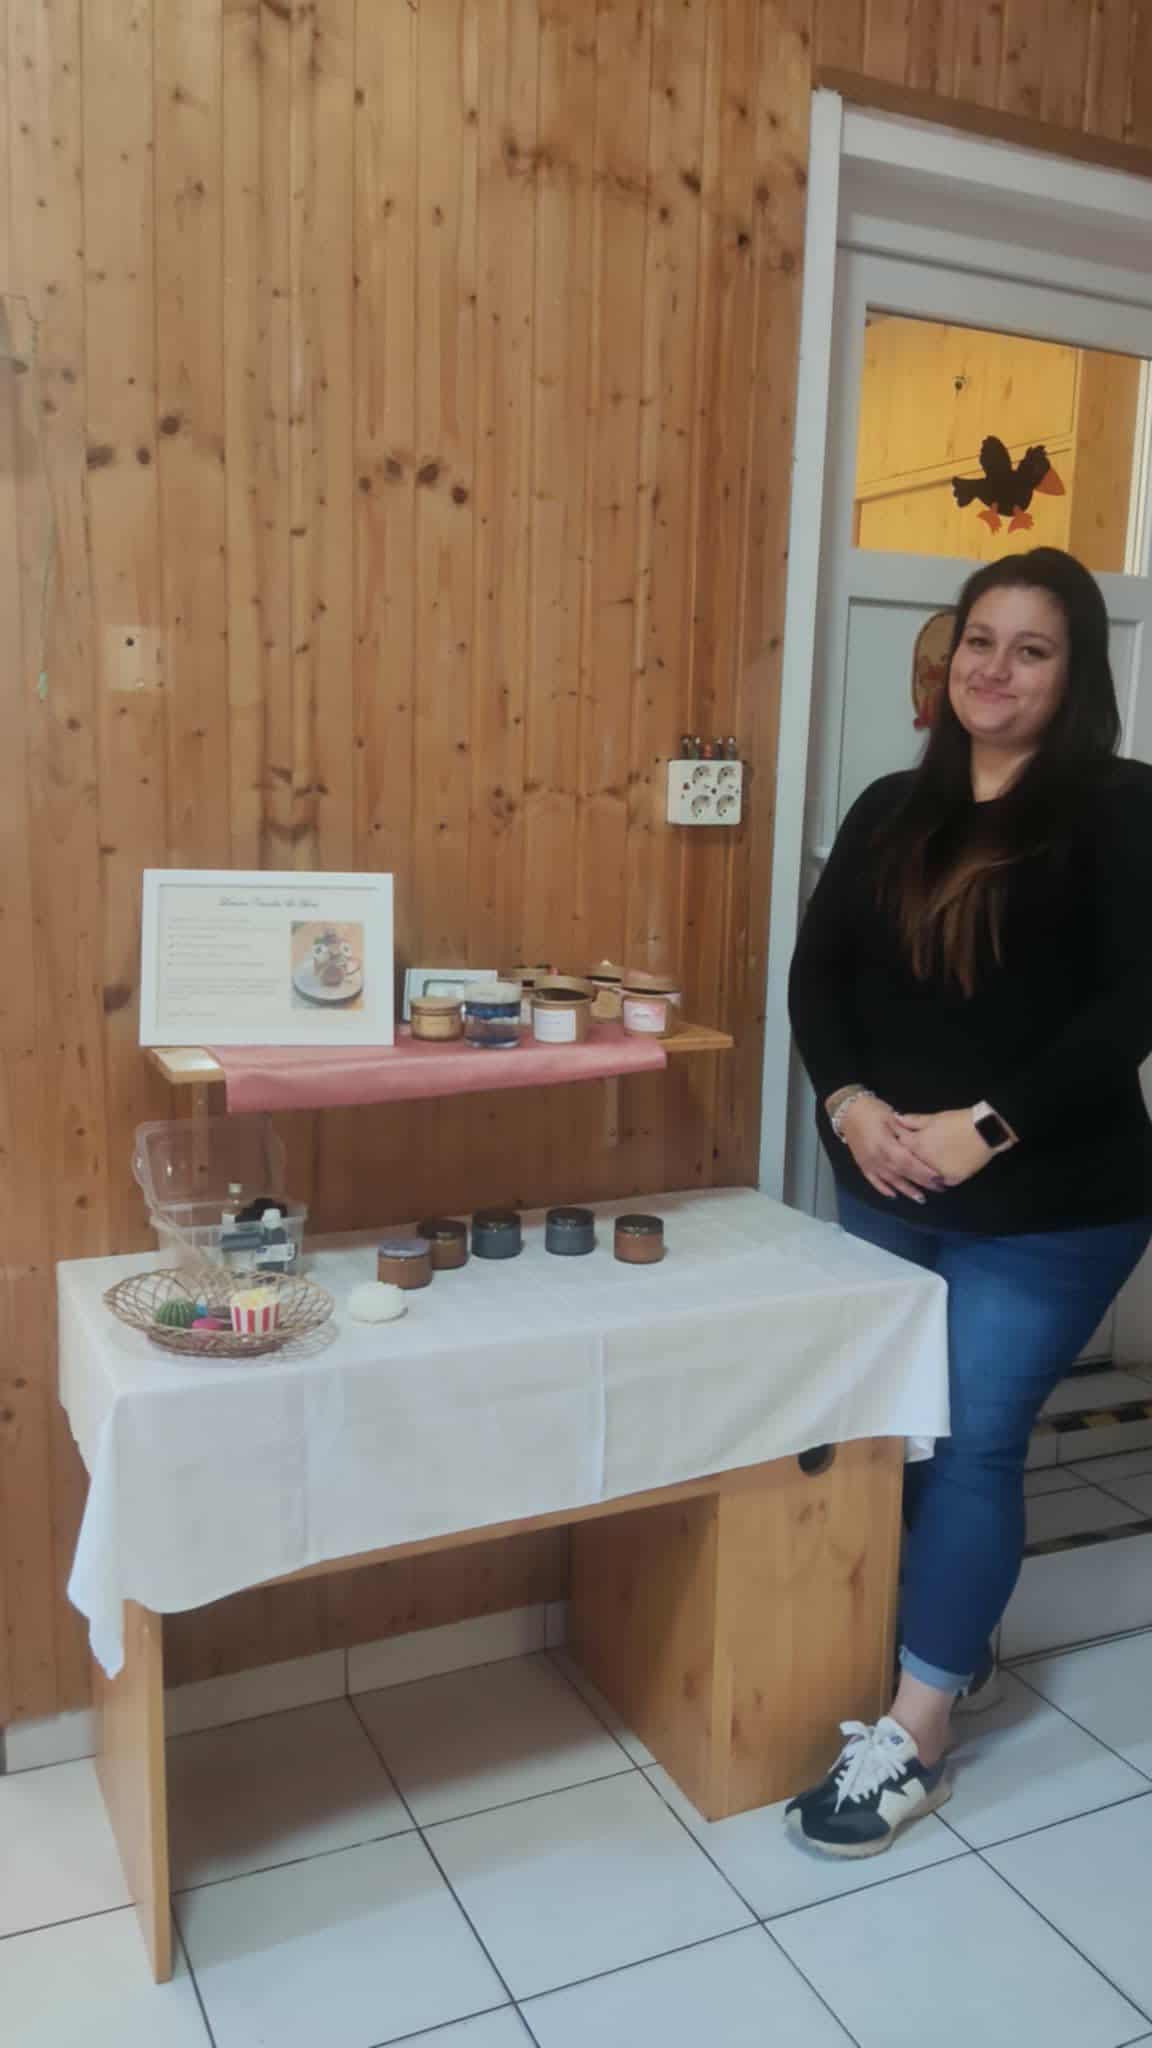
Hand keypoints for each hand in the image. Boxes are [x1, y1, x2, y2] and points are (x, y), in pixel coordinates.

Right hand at [835, 1094, 949, 1203]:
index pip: (907, 1161)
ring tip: (921, 1198)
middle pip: (902, 1173)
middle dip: (920, 1182)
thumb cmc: (872, 1110)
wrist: (847, 1111)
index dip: (922, 1170)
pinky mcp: (863, 1165)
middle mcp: (877, 1157)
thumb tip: (923, 1144)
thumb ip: (906, 1132)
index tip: (938, 1176)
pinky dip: (884, 1189)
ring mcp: (869, 1163)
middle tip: (938, 1188)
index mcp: (885, 1144)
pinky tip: (894, 1195)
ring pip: (890, 1180)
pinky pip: (874, 1181)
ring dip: (906, 1190)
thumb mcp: (891, 1117)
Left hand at [896, 1109, 1001, 1187]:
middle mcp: (924, 1161)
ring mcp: (938, 1172)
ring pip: (925, 1175)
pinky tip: (942, 1172)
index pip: (900, 1146)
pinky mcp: (953, 1179)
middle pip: (911, 1163)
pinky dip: (941, 1177)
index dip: (900, 1142)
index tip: (903, 1141)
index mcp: (917, 1144)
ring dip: (924, 1171)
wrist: (985, 1130)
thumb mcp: (934, 1118)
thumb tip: (897, 1119)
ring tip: (932, 1162)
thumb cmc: (959, 1121)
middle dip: (910, 1159)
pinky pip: (942, 1181)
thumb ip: (913, 1121)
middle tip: (918, 1154)